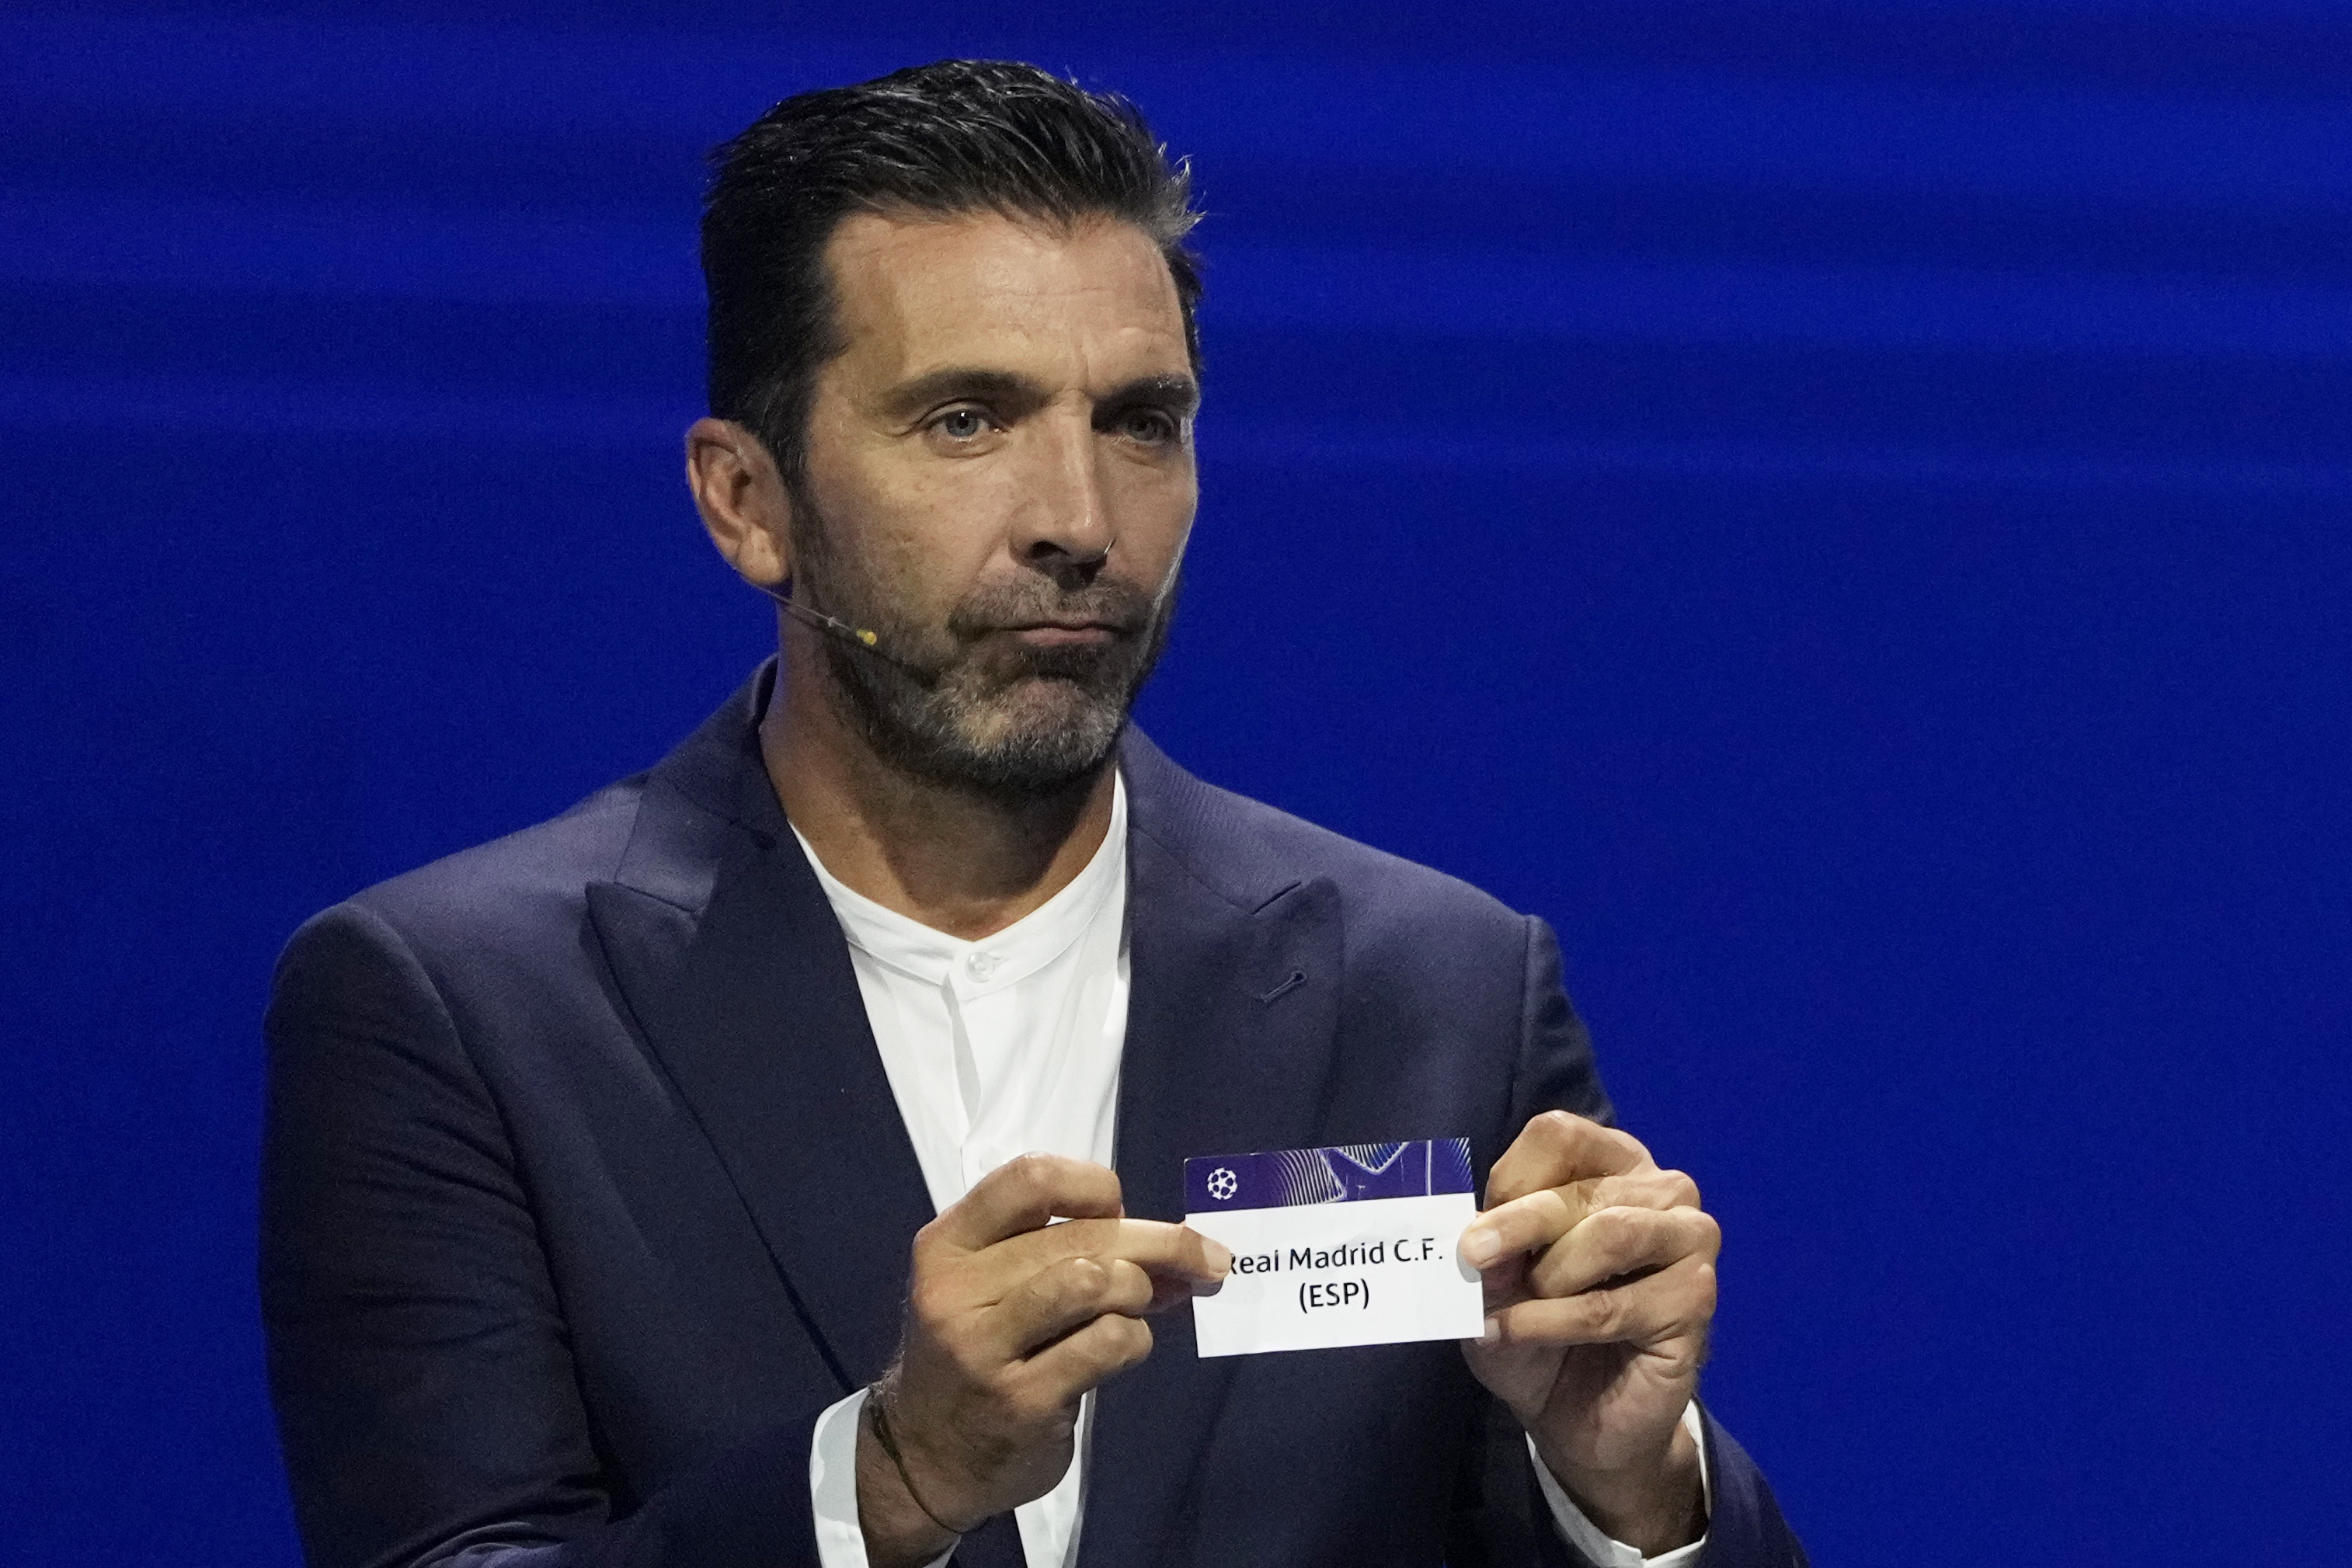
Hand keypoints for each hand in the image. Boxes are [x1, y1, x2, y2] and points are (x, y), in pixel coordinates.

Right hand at [857, 1153, 1229, 1566]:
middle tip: (1203, 1257)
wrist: (925, 1457)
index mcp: (948, 1244)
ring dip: (1138, 1292)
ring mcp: (986, 1348)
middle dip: (1158, 1243)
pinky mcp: (1022, 1400)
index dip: (1091, 1185)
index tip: (1119, 1207)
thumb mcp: (989, 1286)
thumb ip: (1060, 1250)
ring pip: (1096, 1283)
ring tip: (1138, 1307)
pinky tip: (1123, 1350)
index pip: (1028, 1179)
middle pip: (1081, 1236)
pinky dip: (1135, 1339)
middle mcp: (957, 1290)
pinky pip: (1107, 1344)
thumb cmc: (976, 1351)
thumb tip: (1172, 1244)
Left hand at [1459, 1112, 1716, 1554]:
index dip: (1511, 1178)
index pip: (1560, 1134)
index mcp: (1610, 1163)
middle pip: (1580, 1188)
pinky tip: (1519, 1335)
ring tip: (1520, 1306)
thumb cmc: (1536, 1330)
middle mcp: (1661, 1189)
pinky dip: (1552, 1322)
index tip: (1478, 1224)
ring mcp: (1690, 1240)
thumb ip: (1487, 1251)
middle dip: (1515, 1227)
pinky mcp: (1696, 1300)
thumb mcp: (1493, 1282)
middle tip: (1471, 1258)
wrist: (1579, 1417)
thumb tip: (1476, 1239)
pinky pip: (1614, 1306)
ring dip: (1548, 1277)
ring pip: (1610, 1234)